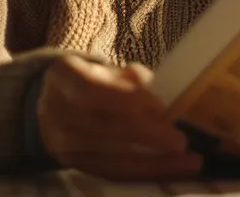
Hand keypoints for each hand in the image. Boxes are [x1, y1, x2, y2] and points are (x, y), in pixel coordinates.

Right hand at [38, 56, 201, 180]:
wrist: (53, 105)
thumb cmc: (91, 81)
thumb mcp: (104, 67)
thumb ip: (127, 75)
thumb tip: (145, 82)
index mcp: (63, 76)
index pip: (92, 91)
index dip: (127, 100)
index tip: (161, 109)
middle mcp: (56, 111)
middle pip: (103, 127)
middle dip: (145, 136)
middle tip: (179, 140)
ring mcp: (62, 142)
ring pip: (110, 155)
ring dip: (152, 160)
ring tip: (186, 160)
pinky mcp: (76, 163)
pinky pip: (112, 171)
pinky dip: (144, 172)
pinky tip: (171, 169)